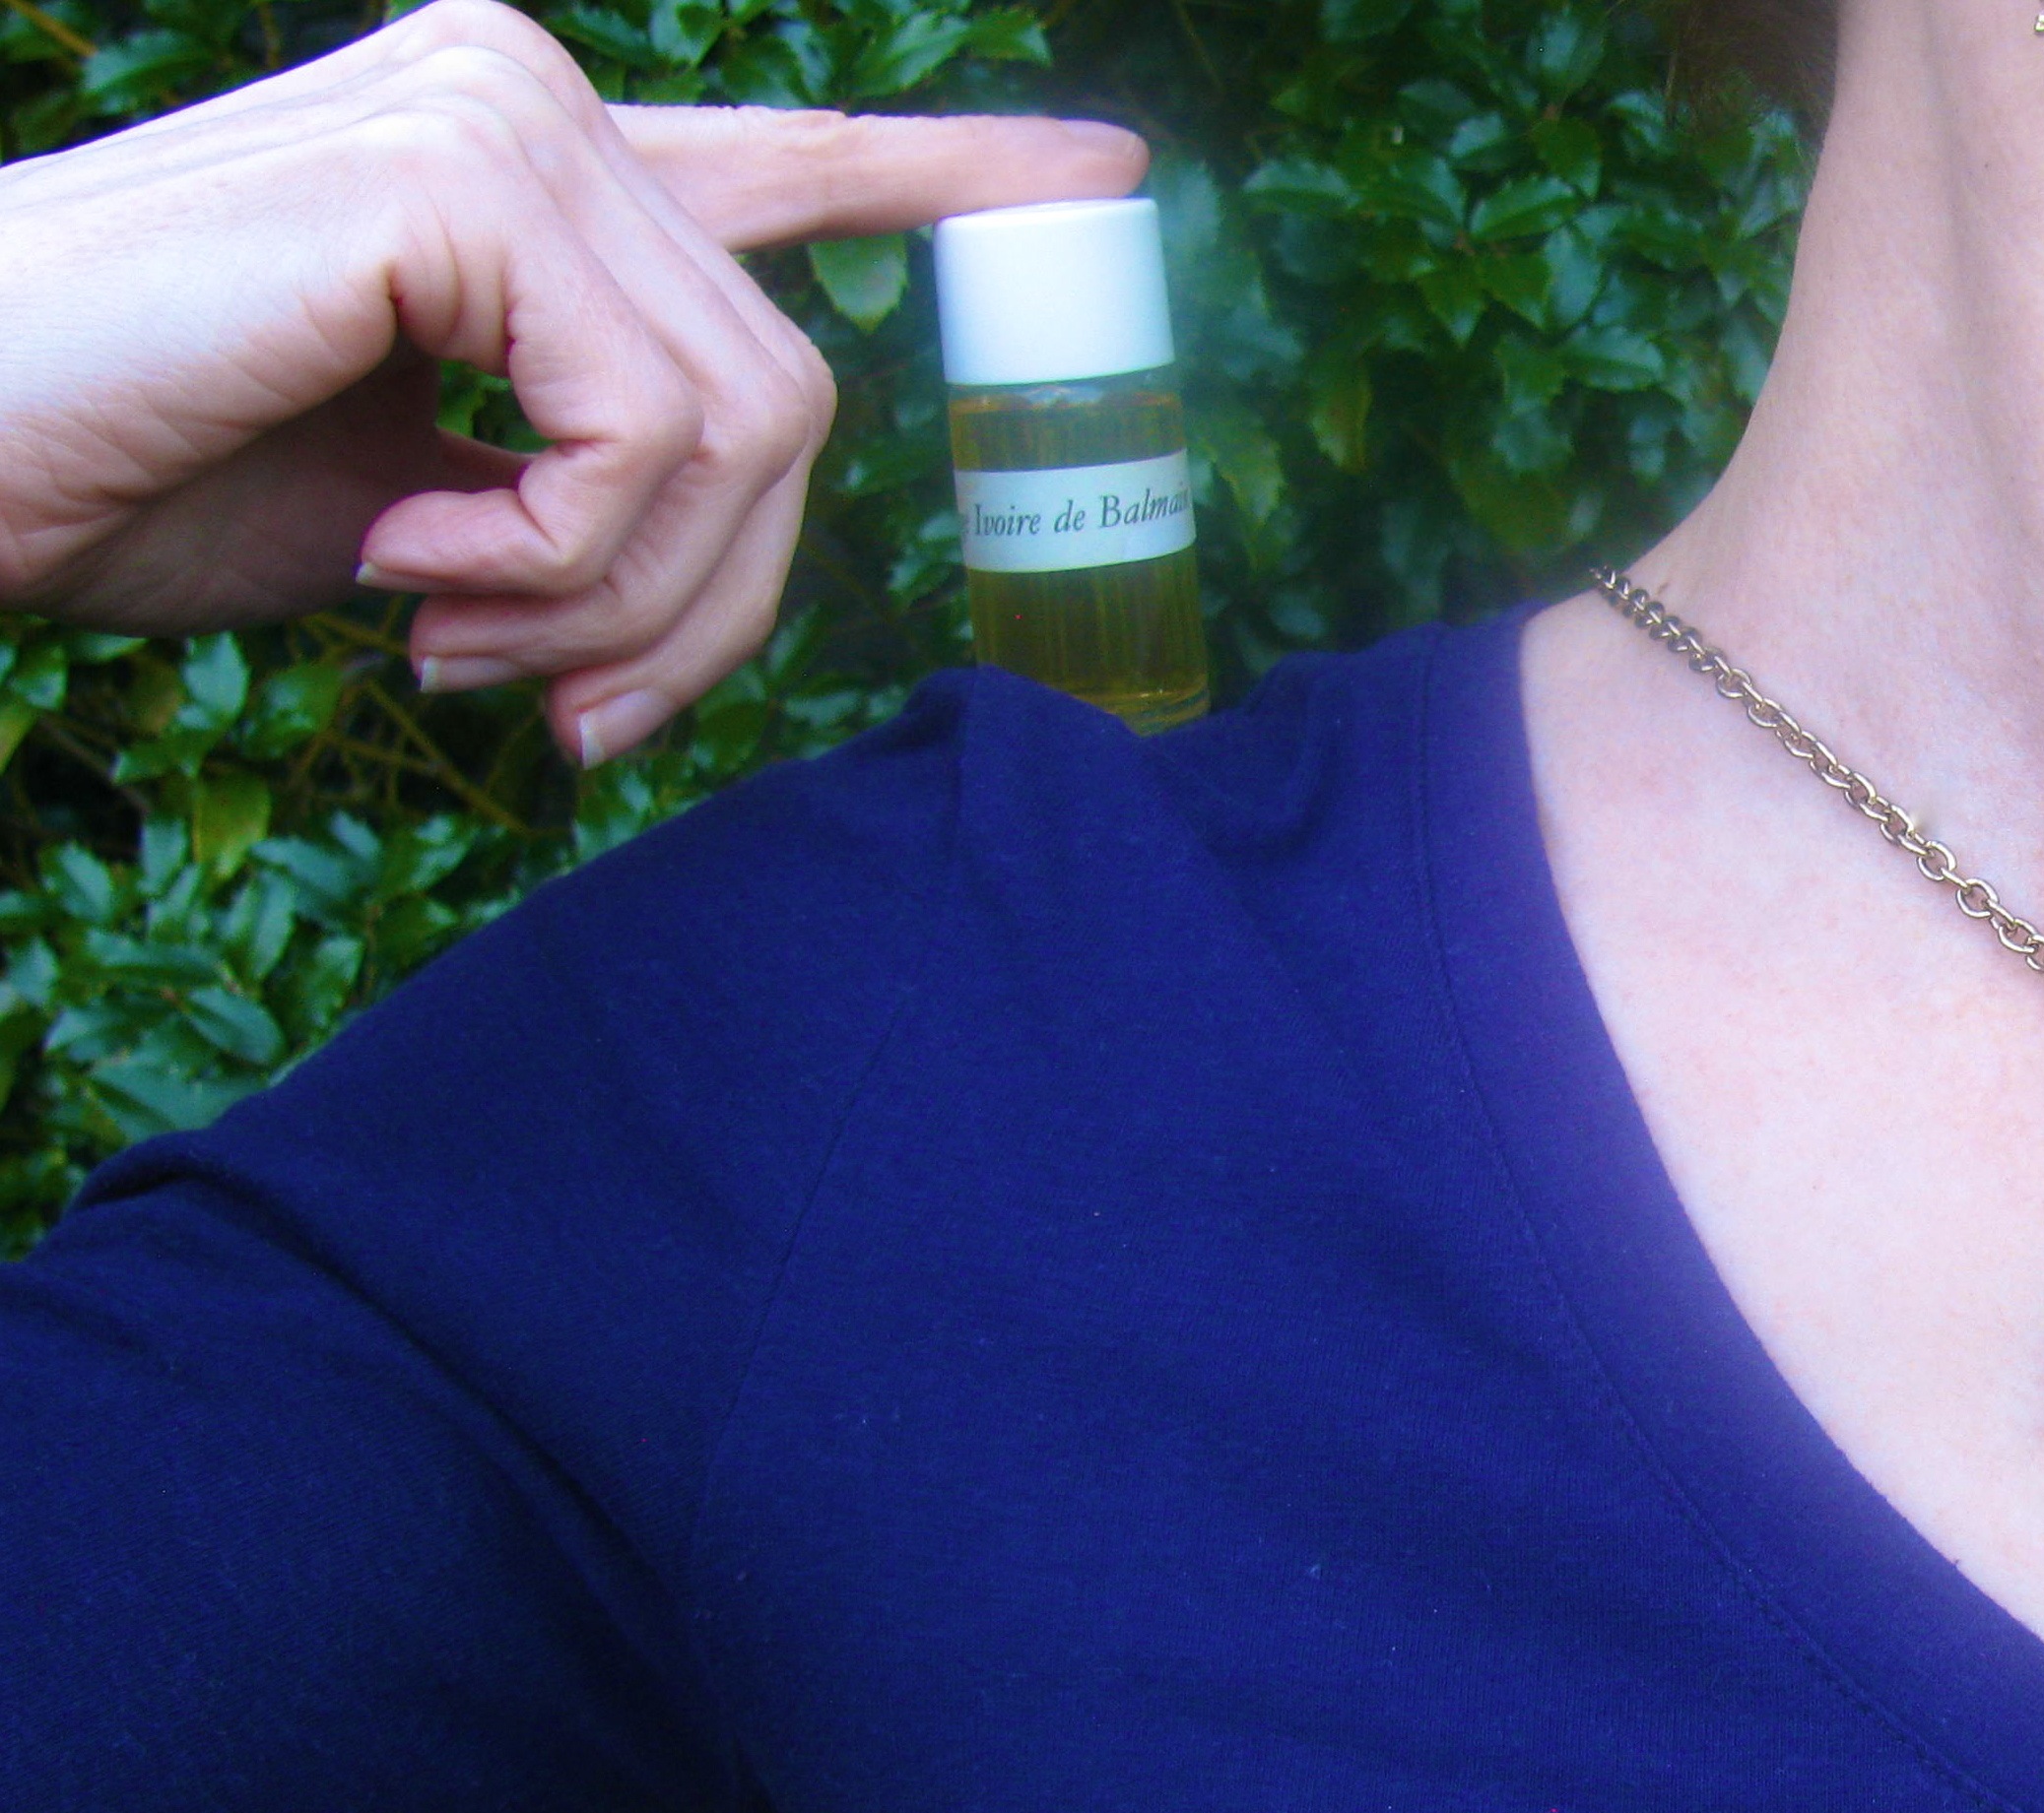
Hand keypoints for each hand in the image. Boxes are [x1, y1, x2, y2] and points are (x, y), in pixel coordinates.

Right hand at [0, 0, 1146, 763]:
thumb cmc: (141, 471)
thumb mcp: (430, 494)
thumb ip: (589, 482)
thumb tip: (733, 568)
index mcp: (535, 161)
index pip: (796, 165)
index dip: (960, 178)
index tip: (1113, 179)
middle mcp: (539, 97)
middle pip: (796, 397)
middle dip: (708, 598)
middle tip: (560, 696)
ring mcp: (506, 117)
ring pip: (751, 429)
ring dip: (617, 597)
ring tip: (455, 631)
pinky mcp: (467, 181)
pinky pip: (649, 436)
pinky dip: (553, 556)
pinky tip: (406, 564)